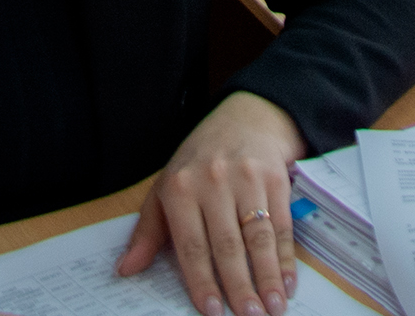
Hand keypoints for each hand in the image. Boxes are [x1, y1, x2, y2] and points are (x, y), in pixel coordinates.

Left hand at [118, 91, 306, 315]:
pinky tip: (287, 281)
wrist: (243, 119)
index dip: (202, 281)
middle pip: (228, 245)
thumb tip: (126, 269)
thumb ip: (147, 232)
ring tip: (273, 308)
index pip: (191, 245)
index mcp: (179, 188)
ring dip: (267, 276)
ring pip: (258, 236)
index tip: (211, 311)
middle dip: (239, 286)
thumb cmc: (198, 162)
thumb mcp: (165, 188)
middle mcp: (213, 182)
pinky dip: (285, 257)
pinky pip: (282, 224)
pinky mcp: (275, 177)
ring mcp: (247, 178)